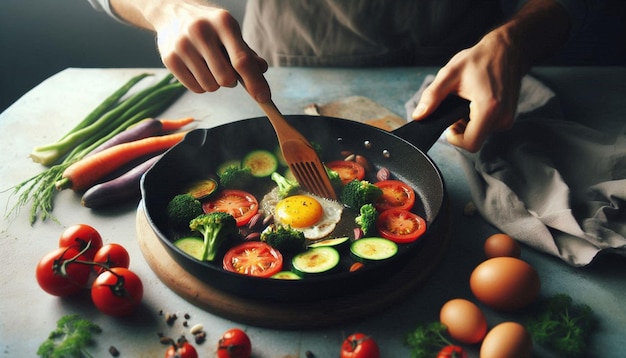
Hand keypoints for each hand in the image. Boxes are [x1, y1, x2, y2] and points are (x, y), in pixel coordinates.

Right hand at [149, 2, 270, 101]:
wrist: (173, 14)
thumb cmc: (210, 27)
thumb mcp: (231, 32)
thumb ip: (247, 53)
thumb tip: (262, 70)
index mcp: (223, 22)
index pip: (242, 60)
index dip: (255, 82)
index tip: (264, 98)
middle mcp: (200, 31)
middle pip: (226, 79)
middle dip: (231, 81)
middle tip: (226, 69)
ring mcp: (182, 45)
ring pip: (210, 86)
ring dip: (215, 84)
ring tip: (210, 66)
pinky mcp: (169, 59)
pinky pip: (196, 89)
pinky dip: (202, 86)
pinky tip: (198, 69)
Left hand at [412, 29, 522, 152]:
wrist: (506, 49)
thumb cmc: (479, 59)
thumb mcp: (449, 74)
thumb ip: (432, 97)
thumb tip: (418, 116)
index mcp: (489, 109)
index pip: (471, 143)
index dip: (455, 138)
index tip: (449, 124)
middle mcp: (503, 117)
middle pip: (475, 139)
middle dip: (461, 127)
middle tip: (457, 105)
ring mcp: (508, 117)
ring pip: (481, 133)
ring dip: (470, 122)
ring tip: (467, 100)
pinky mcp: (510, 115)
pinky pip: (489, 126)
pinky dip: (479, 119)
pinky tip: (476, 101)